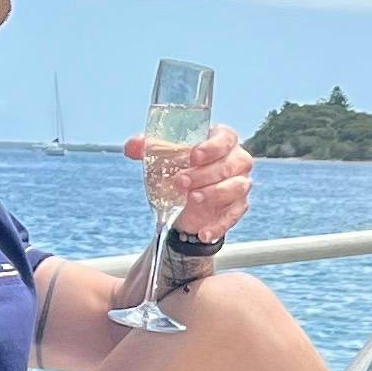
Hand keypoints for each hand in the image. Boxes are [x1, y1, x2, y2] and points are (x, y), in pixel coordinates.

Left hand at [127, 123, 255, 245]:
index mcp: (223, 140)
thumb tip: (131, 147)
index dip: (212, 147)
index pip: (226, 138)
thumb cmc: (182, 165)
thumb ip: (149, 148)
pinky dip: (218, 225)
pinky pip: (233, 216)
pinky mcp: (238, 207)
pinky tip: (203, 232)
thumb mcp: (165, 155)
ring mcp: (240, 184)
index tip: (194, 156)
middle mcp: (237, 161)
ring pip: (236, 188)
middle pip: (230, 165)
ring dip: (214, 194)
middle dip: (205, 174)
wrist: (188, 196)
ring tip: (191, 199)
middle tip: (180, 181)